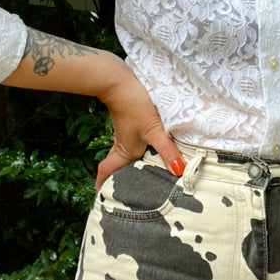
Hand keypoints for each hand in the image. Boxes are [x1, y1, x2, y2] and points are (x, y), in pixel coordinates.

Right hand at [95, 64, 184, 190]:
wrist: (120, 81)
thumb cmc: (135, 106)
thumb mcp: (154, 129)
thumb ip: (167, 150)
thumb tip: (179, 171)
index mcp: (125, 152)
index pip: (106, 173)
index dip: (102, 185)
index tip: (100, 198)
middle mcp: (123, 146)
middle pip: (116, 167)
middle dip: (119, 180)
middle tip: (125, 193)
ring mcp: (126, 134)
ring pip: (126, 155)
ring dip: (130, 165)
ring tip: (143, 175)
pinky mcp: (131, 123)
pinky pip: (134, 142)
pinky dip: (140, 149)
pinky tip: (151, 148)